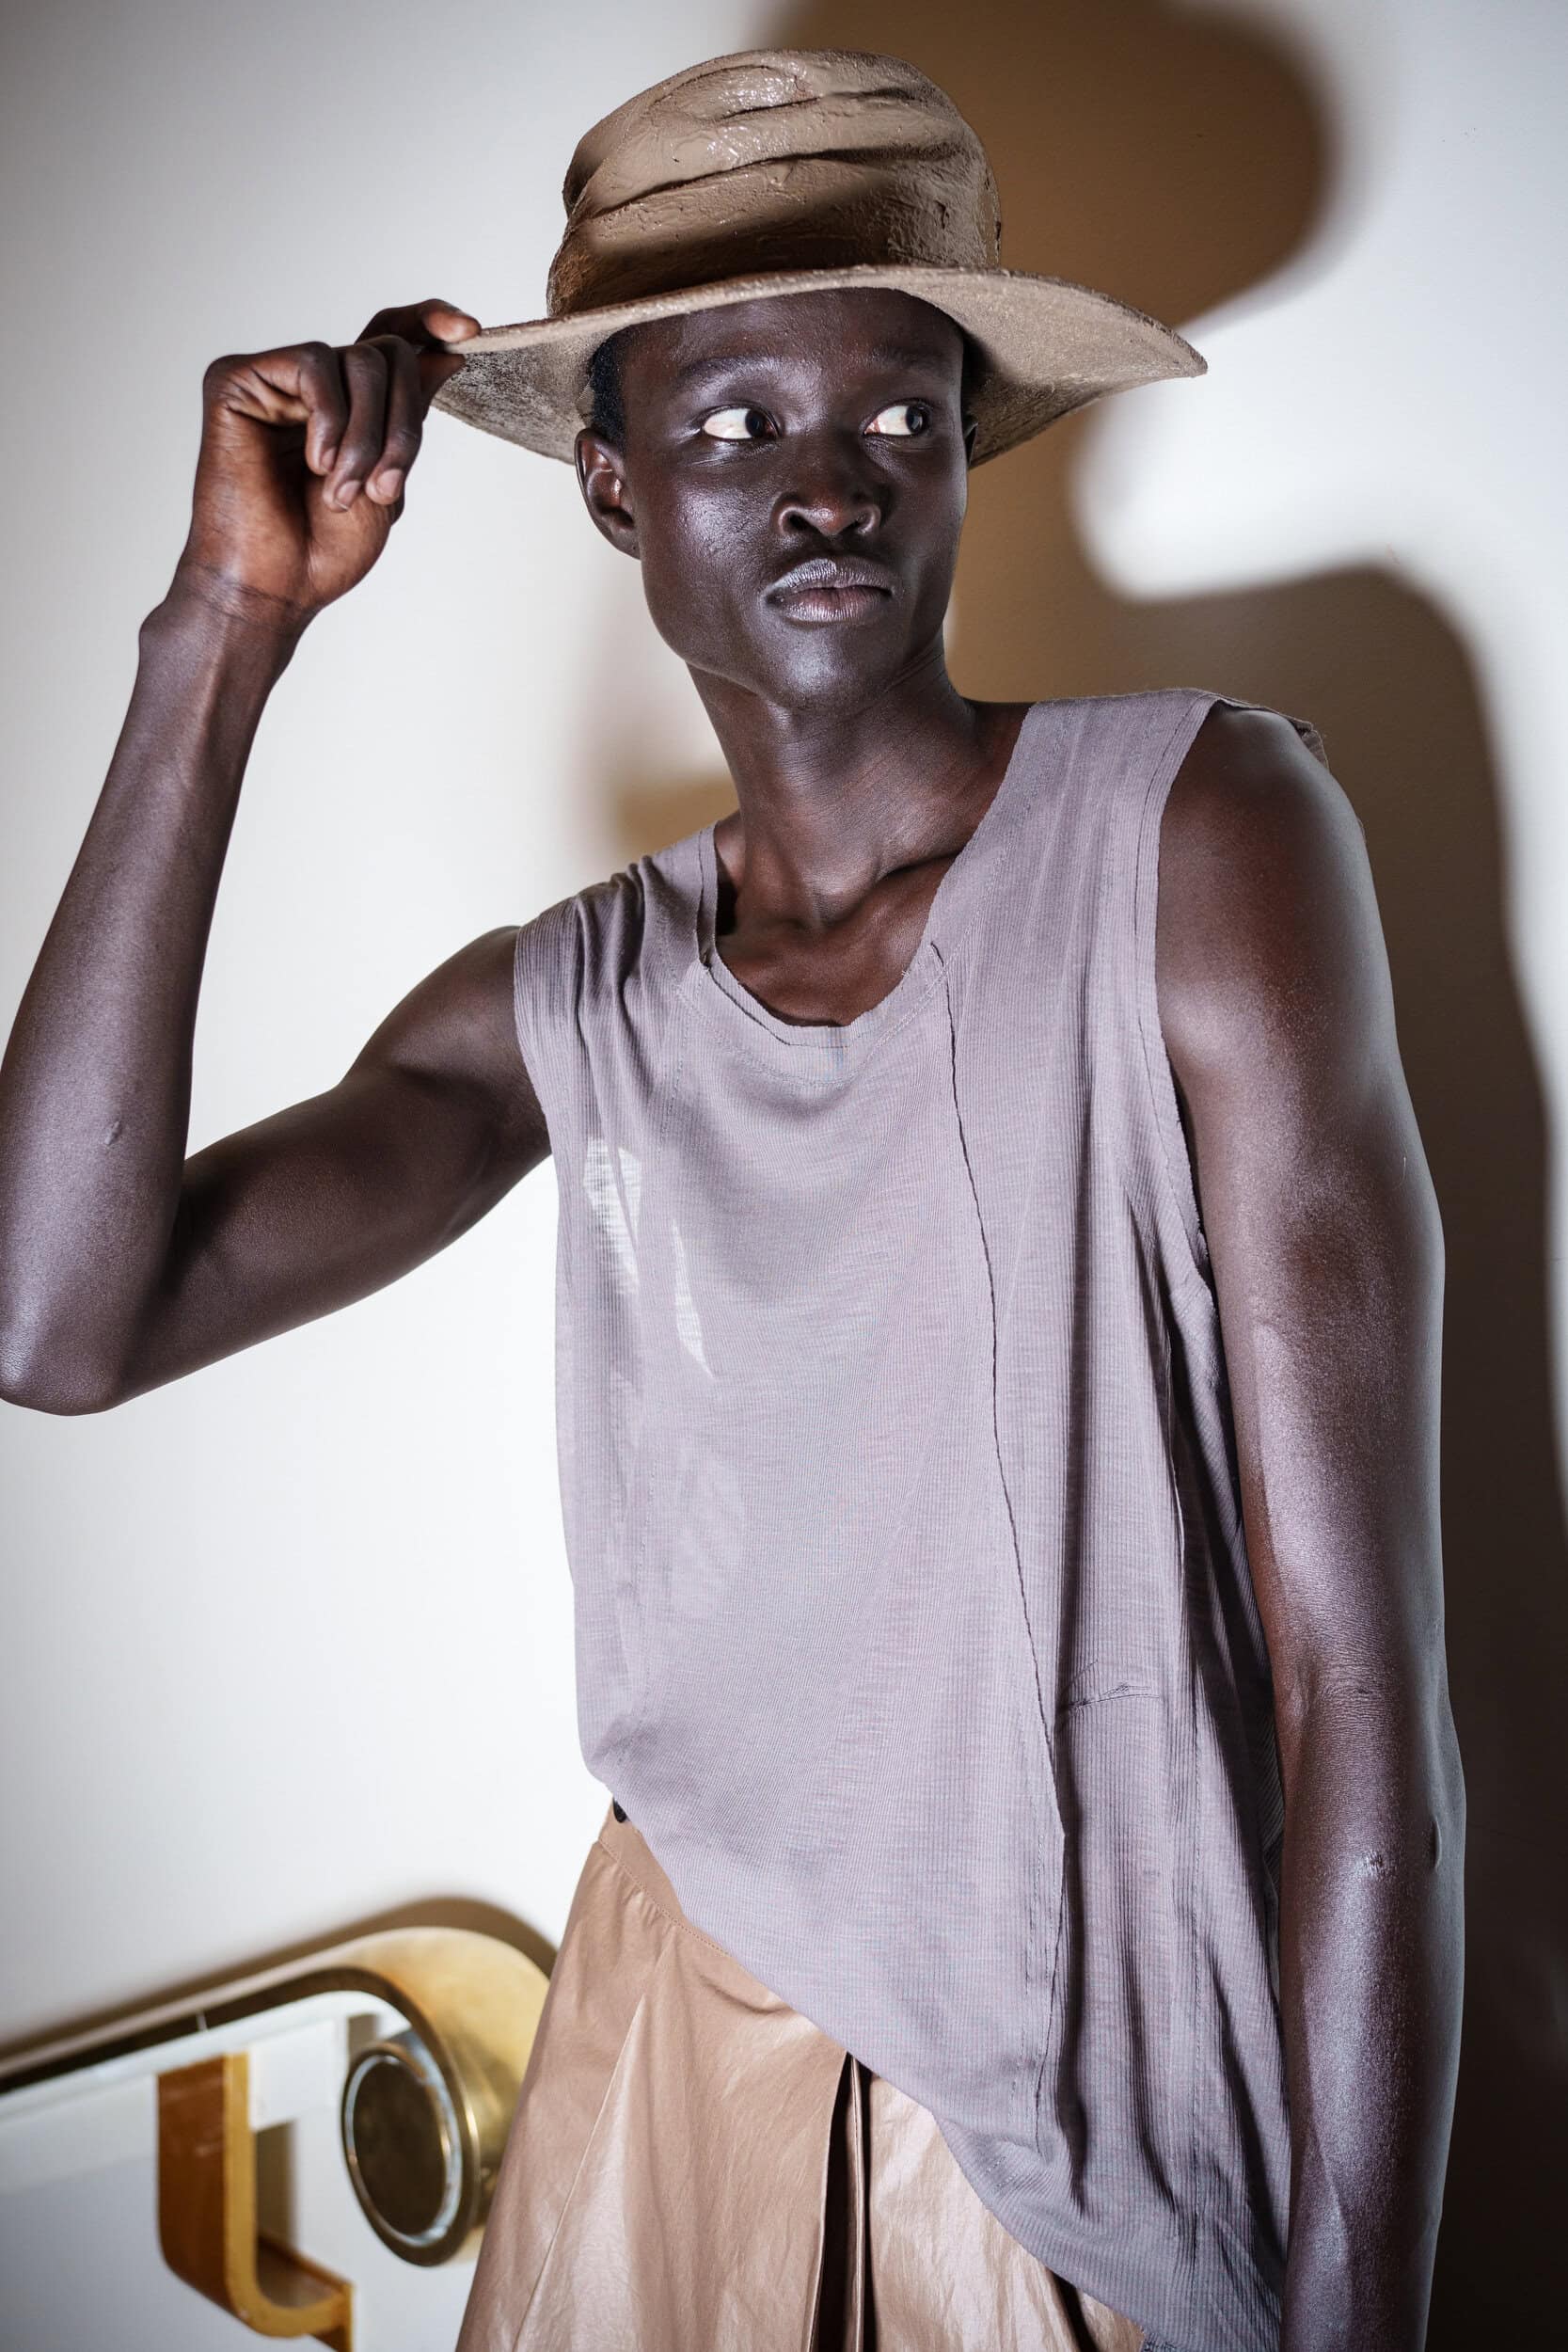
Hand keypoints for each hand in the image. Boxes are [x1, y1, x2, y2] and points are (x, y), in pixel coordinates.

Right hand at [171, 298, 479, 625]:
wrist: (276, 586)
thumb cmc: (325, 548)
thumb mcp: (390, 478)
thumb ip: (410, 415)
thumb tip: (447, 354)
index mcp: (353, 406)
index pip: (393, 339)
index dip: (431, 321)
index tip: (471, 332)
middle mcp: (316, 385)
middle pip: (388, 353)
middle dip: (403, 422)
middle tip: (385, 487)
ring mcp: (276, 378)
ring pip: (359, 358)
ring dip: (368, 433)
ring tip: (344, 491)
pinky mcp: (238, 378)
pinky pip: (315, 363)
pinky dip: (331, 417)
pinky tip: (317, 462)